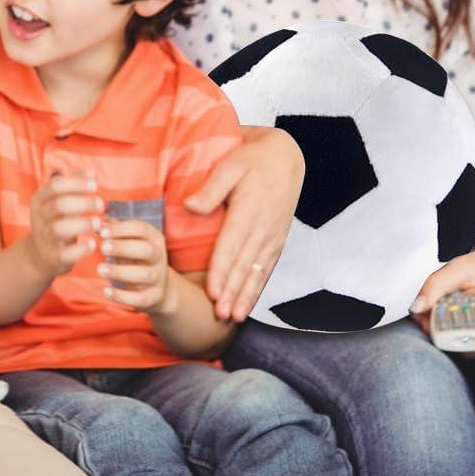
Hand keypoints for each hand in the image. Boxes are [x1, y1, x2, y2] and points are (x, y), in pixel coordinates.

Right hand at [25, 175, 101, 278]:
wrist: (40, 255)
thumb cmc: (56, 221)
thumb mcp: (59, 201)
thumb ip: (74, 185)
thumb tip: (92, 172)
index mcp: (39, 199)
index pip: (55, 186)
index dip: (76, 183)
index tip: (95, 185)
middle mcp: (38, 217)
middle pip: (58, 205)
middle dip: (83, 202)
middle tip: (101, 203)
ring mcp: (44, 238)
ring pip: (58, 228)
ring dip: (81, 224)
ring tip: (99, 223)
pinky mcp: (52, 257)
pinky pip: (64, 254)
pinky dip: (80, 250)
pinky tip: (93, 243)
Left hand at [97, 219, 172, 313]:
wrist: (157, 287)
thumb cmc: (135, 257)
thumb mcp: (128, 241)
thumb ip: (113, 231)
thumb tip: (95, 221)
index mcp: (154, 238)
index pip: (140, 229)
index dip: (121, 229)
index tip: (101, 231)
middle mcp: (160, 256)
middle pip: (145, 249)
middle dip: (123, 248)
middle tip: (102, 248)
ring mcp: (159, 277)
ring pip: (144, 274)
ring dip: (120, 271)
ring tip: (99, 269)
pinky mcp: (155, 297)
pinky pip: (140, 298)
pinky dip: (123, 296)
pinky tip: (106, 291)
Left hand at [185, 127, 303, 321]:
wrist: (285, 158)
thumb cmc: (252, 160)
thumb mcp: (230, 165)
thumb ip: (211, 188)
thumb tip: (189, 207)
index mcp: (249, 210)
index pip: (231, 245)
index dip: (221, 271)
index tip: (212, 291)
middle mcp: (263, 227)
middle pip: (244, 265)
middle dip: (232, 291)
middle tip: (220, 314)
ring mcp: (273, 236)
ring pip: (257, 271)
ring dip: (245, 295)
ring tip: (234, 316)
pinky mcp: (277, 240)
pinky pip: (267, 268)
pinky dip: (258, 287)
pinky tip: (248, 303)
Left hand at [410, 241, 474, 355]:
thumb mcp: (462, 267)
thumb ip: (437, 285)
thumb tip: (416, 308)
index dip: (450, 340)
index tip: (427, 325)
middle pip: (473, 345)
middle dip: (444, 337)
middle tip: (422, 319)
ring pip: (473, 342)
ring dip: (449, 333)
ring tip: (430, 315)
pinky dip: (458, 327)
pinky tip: (444, 315)